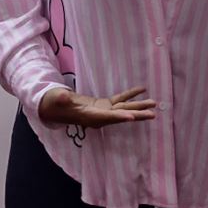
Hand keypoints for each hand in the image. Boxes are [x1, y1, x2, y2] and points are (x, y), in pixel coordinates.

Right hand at [38, 85, 156, 128]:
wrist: (54, 107)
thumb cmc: (54, 104)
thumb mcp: (55, 101)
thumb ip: (60, 99)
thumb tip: (62, 96)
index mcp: (89, 116)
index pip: (106, 117)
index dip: (119, 117)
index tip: (132, 117)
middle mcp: (100, 116)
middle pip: (121, 116)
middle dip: (137, 115)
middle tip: (152, 114)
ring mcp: (102, 111)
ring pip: (123, 108)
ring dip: (138, 106)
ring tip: (154, 104)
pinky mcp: (103, 105)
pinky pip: (119, 100)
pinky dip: (129, 95)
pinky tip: (141, 90)